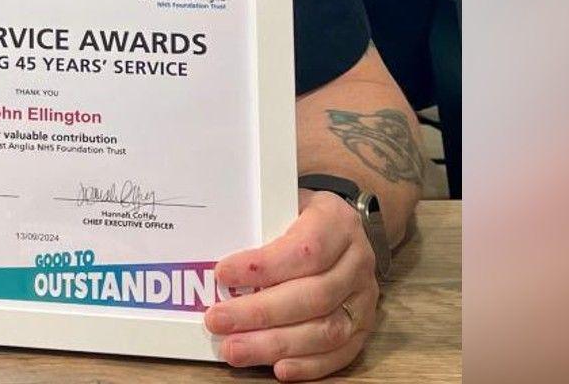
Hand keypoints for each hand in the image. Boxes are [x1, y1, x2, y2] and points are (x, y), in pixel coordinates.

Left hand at [206, 188, 379, 380]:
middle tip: (217, 321)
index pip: (305, 249)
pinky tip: (277, 369)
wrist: (344, 229)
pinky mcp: (363, 327)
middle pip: (312, 296)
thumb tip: (204, 242)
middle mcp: (357, 261)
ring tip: (235, 350)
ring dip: (276, 344)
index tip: (222, 274)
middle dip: (260, 313)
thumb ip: (256, 219)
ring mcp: (363, 298)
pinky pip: (340, 353)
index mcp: (336, 222)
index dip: (264, 266)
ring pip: (325, 330)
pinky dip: (308, 365)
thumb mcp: (283, 201)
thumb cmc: (300, 216)